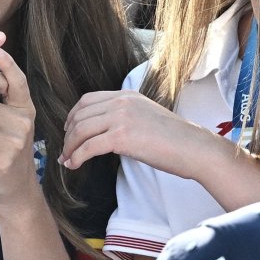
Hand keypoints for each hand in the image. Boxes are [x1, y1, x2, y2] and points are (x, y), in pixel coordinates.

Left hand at [61, 90, 231, 180]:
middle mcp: (122, 101)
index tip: (68, 131)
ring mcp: (121, 117)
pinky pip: (88, 146)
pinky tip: (74, 165)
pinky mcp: (122, 136)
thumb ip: (126, 117)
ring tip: (66, 160)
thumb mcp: (147, 117)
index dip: (73, 116)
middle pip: (80, 114)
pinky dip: (77, 156)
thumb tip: (106, 132)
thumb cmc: (175, 140)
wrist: (194, 148)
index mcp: (127, 95)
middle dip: (68, 133)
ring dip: (69, 147)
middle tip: (64, 150)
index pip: (88, 100)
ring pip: (81, 130)